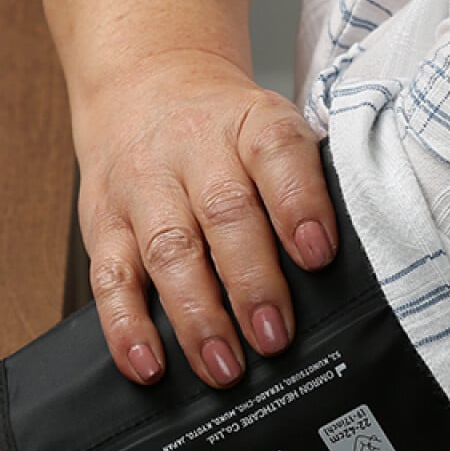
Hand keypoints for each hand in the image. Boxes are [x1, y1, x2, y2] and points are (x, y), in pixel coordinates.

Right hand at [73, 49, 335, 388]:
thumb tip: (346, 276)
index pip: (277, 152)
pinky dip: (125, 325)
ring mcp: (143, 186)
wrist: (145, 84)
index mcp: (249, 122)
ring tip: (224, 366)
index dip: (299, 203)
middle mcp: (192, 149)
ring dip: (196, 315)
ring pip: (167, 249)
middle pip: (223, 211)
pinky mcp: (103, 222)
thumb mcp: (270, 128)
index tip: (318, 254)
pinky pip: (109, 276)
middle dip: (251, 281)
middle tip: (274, 337)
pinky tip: (147, 363)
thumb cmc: (224, 130)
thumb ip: (303, 186)